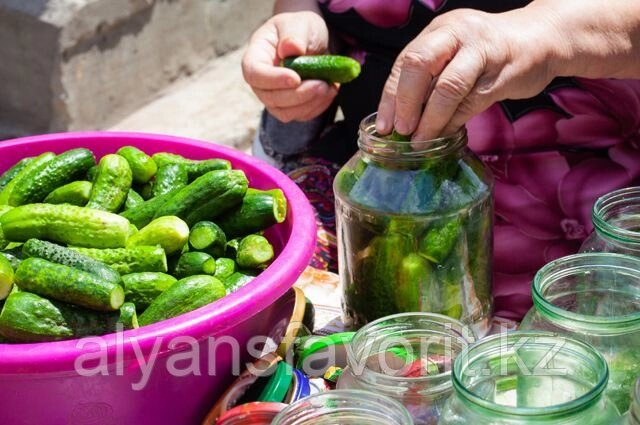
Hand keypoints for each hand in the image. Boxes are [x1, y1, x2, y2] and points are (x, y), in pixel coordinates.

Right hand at [242, 12, 337, 122]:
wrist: (312, 41)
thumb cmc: (301, 30)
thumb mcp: (300, 24)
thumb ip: (294, 35)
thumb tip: (291, 48)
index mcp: (256, 56)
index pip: (254, 74)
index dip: (273, 80)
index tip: (296, 78)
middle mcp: (260, 81)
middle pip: (271, 98)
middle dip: (298, 95)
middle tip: (321, 84)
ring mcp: (274, 97)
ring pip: (286, 112)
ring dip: (310, 103)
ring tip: (328, 86)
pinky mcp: (290, 108)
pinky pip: (301, 115)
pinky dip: (317, 107)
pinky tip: (329, 91)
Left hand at [376, 7, 561, 139]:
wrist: (544, 39)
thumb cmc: (491, 52)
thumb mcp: (455, 54)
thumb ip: (430, 78)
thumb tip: (400, 119)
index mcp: (440, 29)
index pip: (405, 61)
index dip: (391, 96)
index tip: (384, 126)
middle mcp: (458, 34)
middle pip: (419, 65)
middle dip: (405, 103)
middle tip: (400, 131)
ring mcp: (482, 51)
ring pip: (447, 87)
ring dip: (430, 120)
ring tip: (420, 141)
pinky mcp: (504, 73)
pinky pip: (472, 102)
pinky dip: (454, 122)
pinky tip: (446, 136)